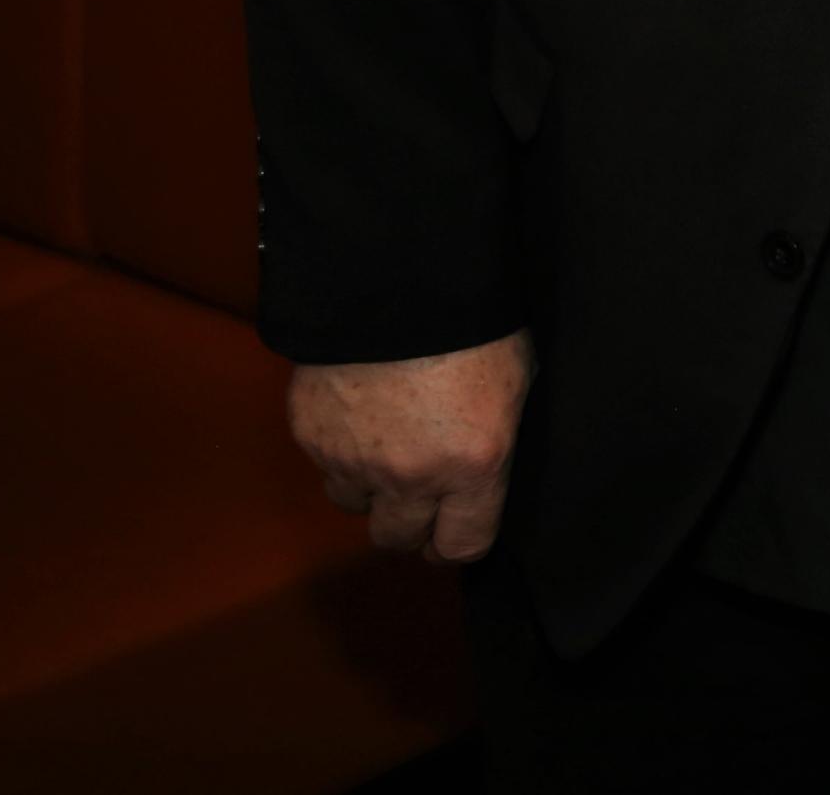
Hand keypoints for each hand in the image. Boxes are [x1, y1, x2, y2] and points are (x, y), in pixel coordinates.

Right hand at [288, 330, 535, 562]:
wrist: (400, 283)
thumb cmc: (474, 323)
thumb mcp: (516, 381)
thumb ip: (498, 437)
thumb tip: (489, 464)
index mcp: (474, 466)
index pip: (462, 545)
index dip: (459, 541)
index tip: (456, 530)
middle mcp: (411, 476)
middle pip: (397, 538)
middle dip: (410, 524)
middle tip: (418, 499)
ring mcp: (355, 460)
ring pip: (354, 506)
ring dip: (369, 489)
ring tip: (386, 451)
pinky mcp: (313, 437)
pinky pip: (325, 466)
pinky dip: (340, 452)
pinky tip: (359, 416)